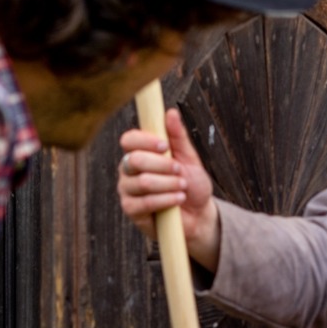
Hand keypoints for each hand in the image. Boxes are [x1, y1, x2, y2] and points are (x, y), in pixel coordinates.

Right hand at [118, 107, 220, 264]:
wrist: (198, 215)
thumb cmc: (191, 184)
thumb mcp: (188, 158)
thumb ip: (178, 136)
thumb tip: (170, 112)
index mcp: (139, 152)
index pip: (129, 140)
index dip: (145, 140)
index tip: (165, 145)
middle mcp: (128, 169)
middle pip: (134, 160)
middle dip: (162, 165)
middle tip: (180, 171)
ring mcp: (127, 190)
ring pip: (142, 182)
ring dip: (168, 184)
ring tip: (183, 187)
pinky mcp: (131, 210)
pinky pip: (144, 202)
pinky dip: (166, 199)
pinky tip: (178, 199)